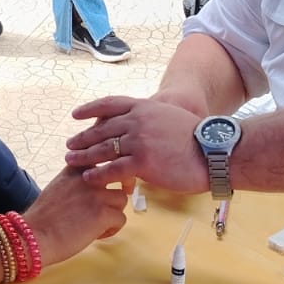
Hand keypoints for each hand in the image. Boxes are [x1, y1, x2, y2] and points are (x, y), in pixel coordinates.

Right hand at [23, 166, 128, 265]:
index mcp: (75, 168)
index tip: (106, 185)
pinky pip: (121, 219)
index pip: (102, 161)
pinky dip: (112, 229)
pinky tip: (97, 235)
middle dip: (117, 189)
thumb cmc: (42, 218)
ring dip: (113, 212)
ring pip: (122, 199)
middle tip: (111, 204)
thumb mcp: (56, 187)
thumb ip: (74, 182)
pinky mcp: (104, 213)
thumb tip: (90, 190)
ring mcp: (97, 194)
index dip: (108, 173)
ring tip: (98, 225)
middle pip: (117, 177)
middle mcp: (88, 176)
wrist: (33, 236)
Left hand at [64, 95, 209, 192]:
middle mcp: (137, 120)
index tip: (76, 115)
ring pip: (102, 149)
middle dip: (82, 137)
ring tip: (70, 161)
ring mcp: (138, 141)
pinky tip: (88, 179)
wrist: (214, 151)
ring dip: (83, 156)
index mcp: (144, 107)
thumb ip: (151, 119)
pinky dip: (97, 174)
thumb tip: (140, 125)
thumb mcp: (170, 116)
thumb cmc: (196, 138)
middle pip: (101, 129)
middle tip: (69, 145)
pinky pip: (112, 169)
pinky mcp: (142, 162)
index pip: (109, 104)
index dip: (90, 109)